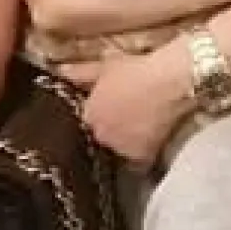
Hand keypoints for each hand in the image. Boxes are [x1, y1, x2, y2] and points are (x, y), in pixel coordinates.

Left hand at [61, 41, 192, 165]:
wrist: (168, 82)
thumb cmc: (137, 70)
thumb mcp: (106, 66)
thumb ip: (81, 73)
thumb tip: (61, 72)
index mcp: (88, 114)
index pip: (89, 121)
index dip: (101, 115)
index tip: (111, 108)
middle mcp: (100, 134)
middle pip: (103, 137)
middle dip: (112, 129)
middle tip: (128, 116)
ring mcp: (120, 148)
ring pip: (120, 149)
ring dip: (127, 142)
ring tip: (142, 127)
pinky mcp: (141, 157)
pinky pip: (138, 163)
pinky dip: (143, 155)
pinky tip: (150, 142)